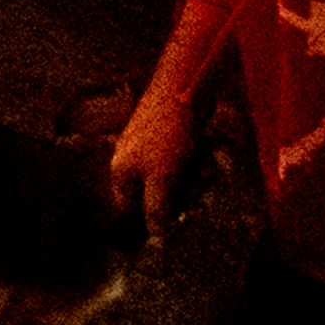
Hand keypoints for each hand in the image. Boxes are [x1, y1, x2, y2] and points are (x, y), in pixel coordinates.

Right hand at [109, 84, 196, 225]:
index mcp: (120, 172)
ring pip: (169, 178)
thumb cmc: (167, 133)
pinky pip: (180, 161)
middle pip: (151, 194)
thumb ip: (156, 208)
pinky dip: (193, 163)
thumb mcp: (161, 177)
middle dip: (176, 196)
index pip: (127, 209)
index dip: (148, 220)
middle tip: (195, 190)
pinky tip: (204, 154)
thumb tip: (156, 235)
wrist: (182, 90)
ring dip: (189, 180)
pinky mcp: (167, 137)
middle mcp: (130, 161)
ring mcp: (148, 148)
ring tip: (203, 169)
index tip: (171, 228)